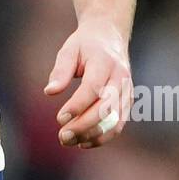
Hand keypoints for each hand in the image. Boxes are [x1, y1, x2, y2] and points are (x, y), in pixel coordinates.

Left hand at [44, 19, 131, 148]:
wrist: (110, 36)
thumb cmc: (86, 45)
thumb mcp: (69, 49)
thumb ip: (60, 70)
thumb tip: (50, 92)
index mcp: (105, 62)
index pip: (92, 88)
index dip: (77, 106)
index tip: (59, 118)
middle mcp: (120, 78)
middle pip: (106, 108)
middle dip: (83, 125)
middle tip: (62, 136)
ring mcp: (127, 91)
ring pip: (115, 120)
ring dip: (92, 135)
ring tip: (69, 141)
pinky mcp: (128, 101)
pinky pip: (119, 124)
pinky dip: (103, 137)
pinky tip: (83, 143)